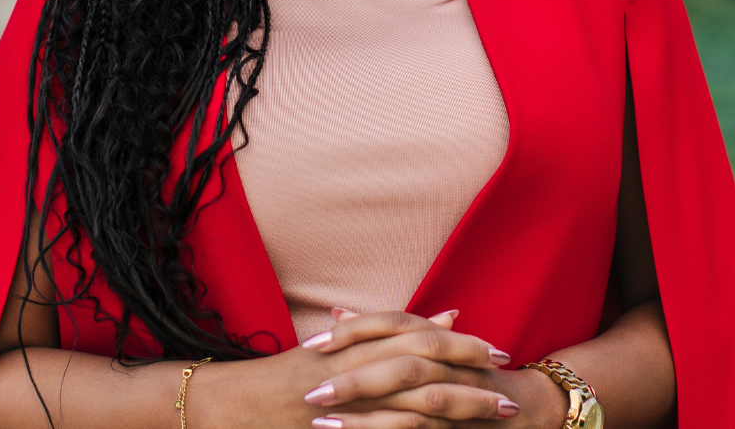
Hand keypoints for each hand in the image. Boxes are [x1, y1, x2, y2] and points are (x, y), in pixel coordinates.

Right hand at [191, 309, 516, 428]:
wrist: (226, 407)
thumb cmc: (273, 383)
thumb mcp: (318, 354)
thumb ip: (362, 336)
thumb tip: (395, 316)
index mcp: (348, 344)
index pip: (414, 333)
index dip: (455, 339)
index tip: (490, 346)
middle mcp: (352, 363)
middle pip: (425, 358)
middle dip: (470, 364)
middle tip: (508, 371)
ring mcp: (349, 396)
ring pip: (420, 394)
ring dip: (464, 401)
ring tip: (500, 410)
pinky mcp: (343, 423)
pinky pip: (394, 428)